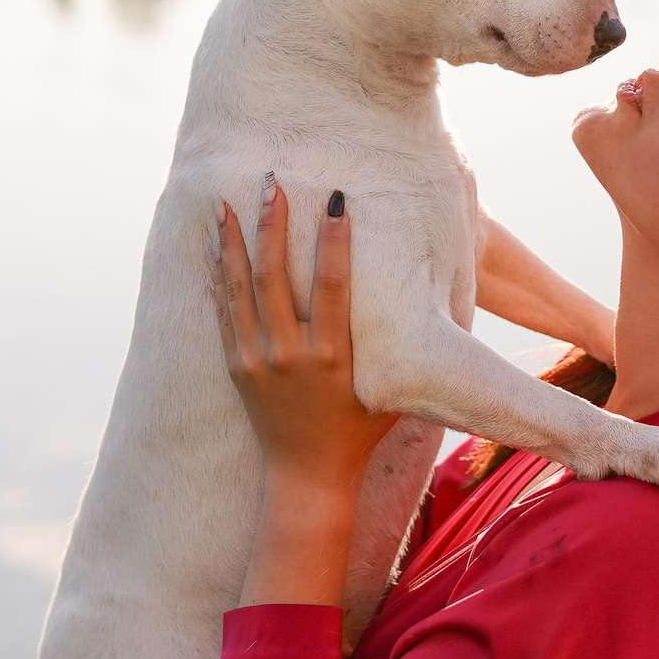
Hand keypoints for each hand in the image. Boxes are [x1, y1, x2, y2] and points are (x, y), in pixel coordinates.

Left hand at [214, 179, 399, 494]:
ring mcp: (257, 362)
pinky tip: (212, 245)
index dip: (335, 241)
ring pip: (240, 290)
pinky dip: (217, 277)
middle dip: (273, 225)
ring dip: (234, 242)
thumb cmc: (361, 430)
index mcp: (333, 359)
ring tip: (226, 200)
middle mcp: (291, 357)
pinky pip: (222, 314)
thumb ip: (408, 350)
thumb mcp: (392, 390)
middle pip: (276, 278)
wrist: (308, 478)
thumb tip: (445, 304)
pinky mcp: (236, 369)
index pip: (333, 287)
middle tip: (272, 180)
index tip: (336, 199)